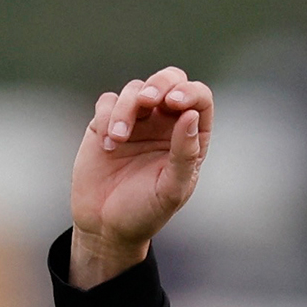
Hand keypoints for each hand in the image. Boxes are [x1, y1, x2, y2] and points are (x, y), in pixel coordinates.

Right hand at [68, 66, 213, 286]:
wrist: (106, 227)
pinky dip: (107, 116)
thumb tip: (191, 116)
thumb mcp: (172, 189)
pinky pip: (108, 101)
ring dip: (128, 108)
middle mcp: (165, 125)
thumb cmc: (146, 212)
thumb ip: (185, 154)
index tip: (175, 104)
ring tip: (119, 139)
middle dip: (160, 83)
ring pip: (136, 89)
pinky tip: (108, 145)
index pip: (199, 100)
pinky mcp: (106, 124)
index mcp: (190, 139)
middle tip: (150, 100)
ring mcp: (137, 122)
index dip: (190, 93)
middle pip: (170, 80)